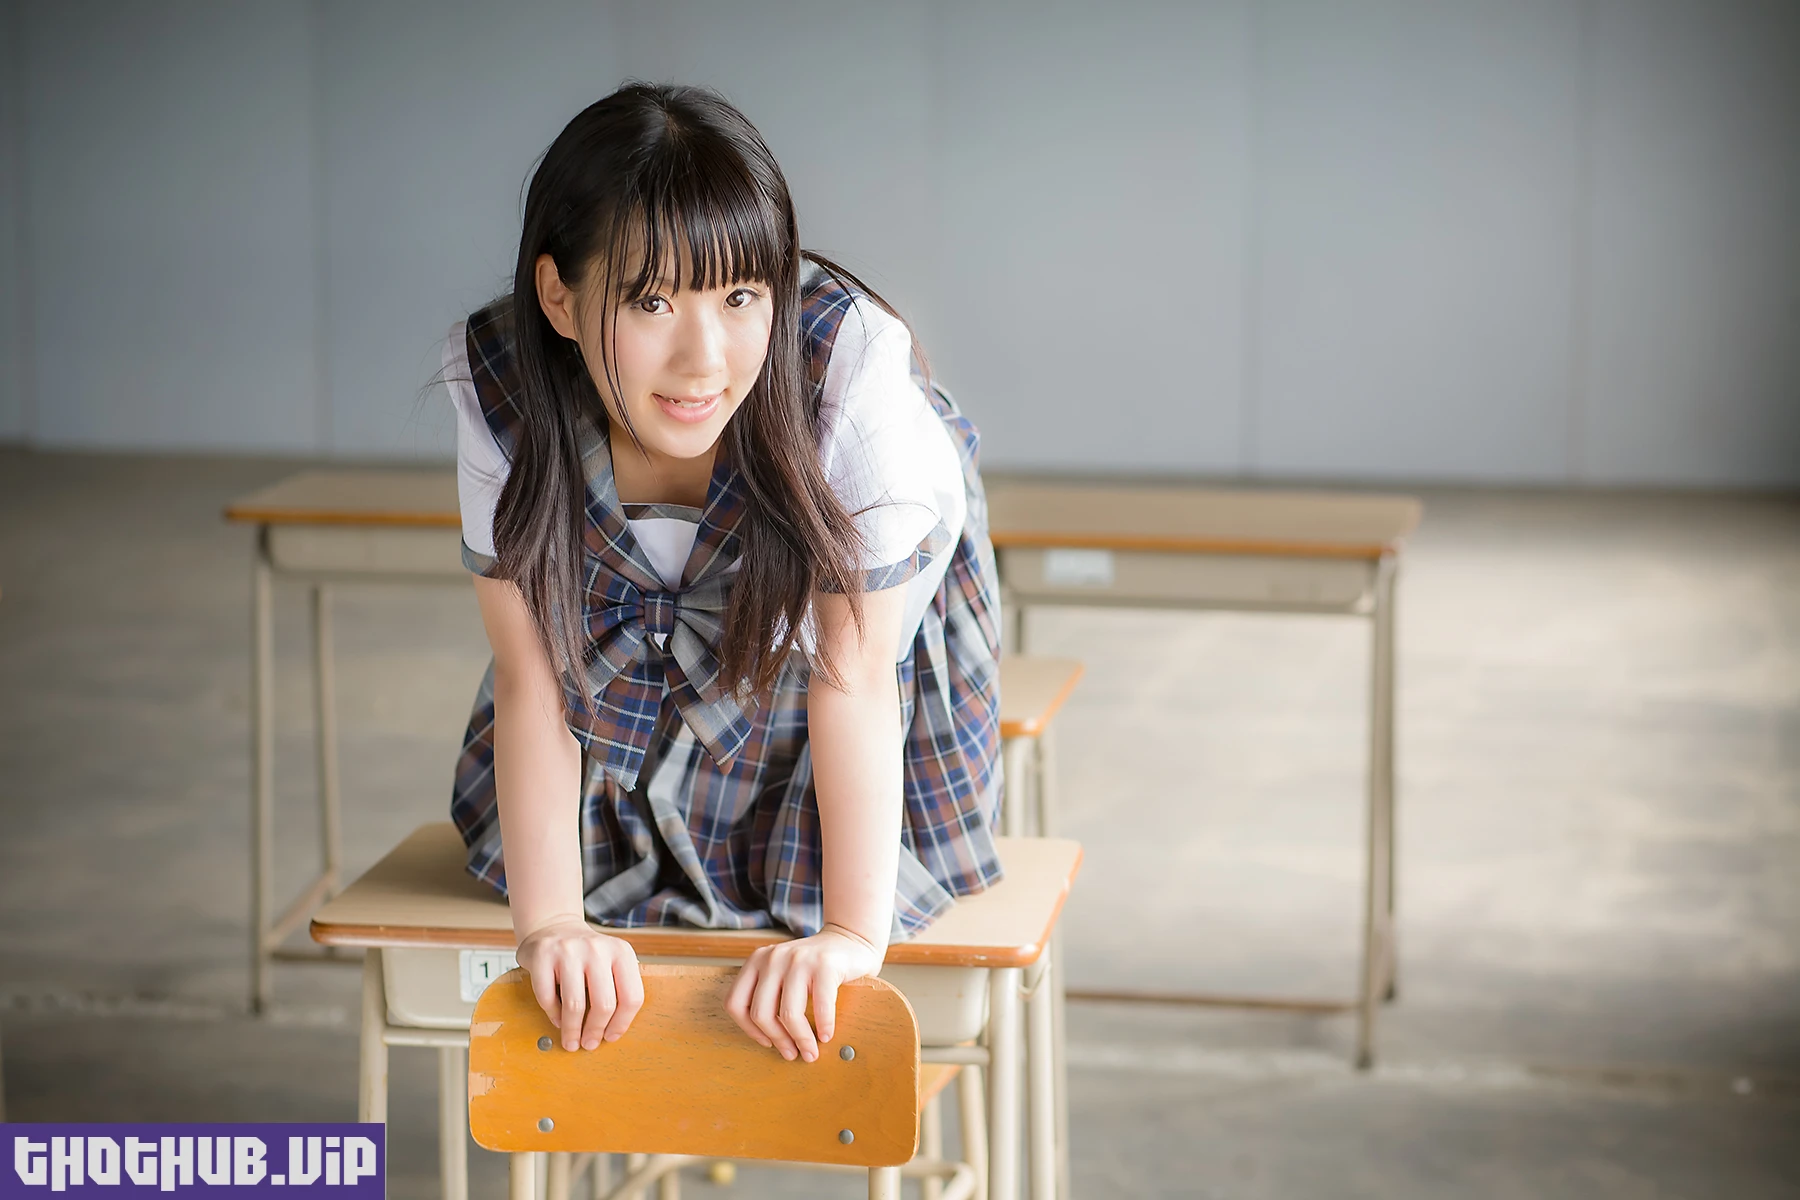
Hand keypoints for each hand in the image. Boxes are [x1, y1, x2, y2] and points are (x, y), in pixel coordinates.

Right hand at [515, 917, 644, 1050]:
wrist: (553, 927)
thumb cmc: (586, 956)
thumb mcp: (611, 963)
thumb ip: (618, 989)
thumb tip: (613, 1033)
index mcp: (622, 952)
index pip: (631, 997)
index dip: (621, 1024)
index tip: (611, 1038)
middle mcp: (598, 948)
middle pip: (604, 1004)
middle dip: (595, 1032)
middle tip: (589, 1044)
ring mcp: (569, 950)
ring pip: (575, 1005)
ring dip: (572, 1031)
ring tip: (571, 1041)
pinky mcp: (543, 955)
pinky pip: (548, 998)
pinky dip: (553, 1015)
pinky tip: (558, 1020)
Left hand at [725, 924, 883, 1062]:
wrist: (848, 940)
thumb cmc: (812, 967)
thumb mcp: (781, 973)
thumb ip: (769, 996)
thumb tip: (769, 1041)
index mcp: (756, 961)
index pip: (735, 1003)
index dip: (749, 1030)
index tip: (767, 1042)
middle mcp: (773, 958)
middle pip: (760, 1013)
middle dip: (778, 1040)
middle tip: (792, 1054)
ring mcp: (798, 959)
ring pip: (788, 1014)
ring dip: (800, 1040)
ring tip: (810, 1052)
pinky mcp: (824, 964)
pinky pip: (820, 1005)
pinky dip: (823, 1026)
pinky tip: (826, 1035)